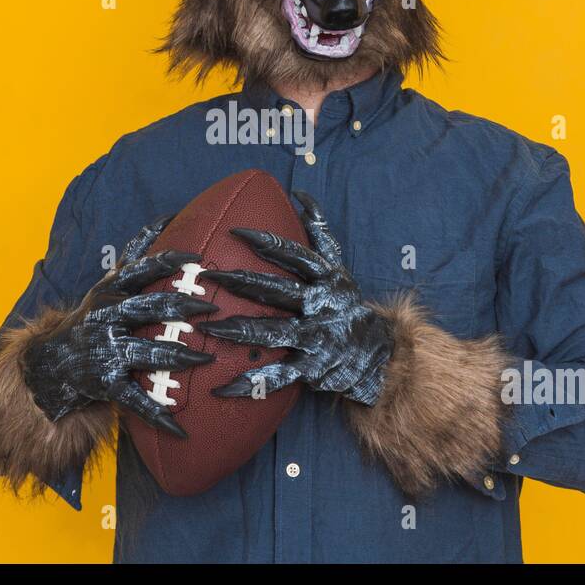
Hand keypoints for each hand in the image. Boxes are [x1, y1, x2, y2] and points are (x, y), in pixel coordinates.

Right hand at [22, 215, 217, 436]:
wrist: (49, 365)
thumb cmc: (90, 319)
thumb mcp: (106, 285)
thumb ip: (135, 257)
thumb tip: (164, 220)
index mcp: (110, 292)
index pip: (142, 270)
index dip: (170, 262)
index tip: (199, 259)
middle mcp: (107, 317)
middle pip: (150, 308)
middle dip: (184, 308)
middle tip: (214, 310)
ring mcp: (106, 351)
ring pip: (149, 352)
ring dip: (181, 357)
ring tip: (207, 359)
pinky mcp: (106, 383)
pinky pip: (136, 400)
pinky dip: (159, 415)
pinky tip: (181, 427)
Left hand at [199, 192, 392, 405]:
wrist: (378, 354)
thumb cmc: (346, 304)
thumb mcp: (339, 267)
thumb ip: (320, 232)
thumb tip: (300, 196)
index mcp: (326, 278)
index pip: (294, 255)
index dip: (266, 242)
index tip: (235, 231)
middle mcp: (321, 306)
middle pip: (277, 291)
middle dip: (240, 283)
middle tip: (207, 276)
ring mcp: (316, 338)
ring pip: (273, 333)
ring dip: (239, 331)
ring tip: (208, 328)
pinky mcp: (311, 369)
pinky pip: (276, 376)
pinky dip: (249, 383)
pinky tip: (219, 389)